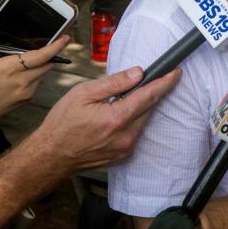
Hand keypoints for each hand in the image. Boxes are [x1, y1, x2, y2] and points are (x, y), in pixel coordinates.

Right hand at [0, 17, 68, 125]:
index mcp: (9, 68)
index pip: (40, 56)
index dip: (55, 47)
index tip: (65, 38)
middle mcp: (22, 80)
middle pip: (47, 63)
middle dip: (48, 54)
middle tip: (44, 45)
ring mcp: (27, 91)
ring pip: (43, 72)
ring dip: (40, 64)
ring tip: (25, 61)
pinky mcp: (28, 98)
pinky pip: (38, 82)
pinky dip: (34, 75)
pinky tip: (21, 73)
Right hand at [32, 66, 180, 169]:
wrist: (51, 155)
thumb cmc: (62, 123)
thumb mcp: (83, 93)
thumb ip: (114, 83)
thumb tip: (138, 73)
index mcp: (117, 118)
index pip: (149, 95)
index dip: (165, 82)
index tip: (176, 72)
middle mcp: (126, 136)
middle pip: (149, 108)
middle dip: (150, 93)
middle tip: (143, 81)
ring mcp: (126, 148)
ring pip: (143, 120)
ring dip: (138, 108)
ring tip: (118, 102)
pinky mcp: (123, 155)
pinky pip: (135, 132)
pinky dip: (131, 121)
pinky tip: (114, 117)